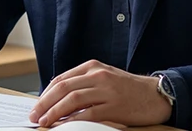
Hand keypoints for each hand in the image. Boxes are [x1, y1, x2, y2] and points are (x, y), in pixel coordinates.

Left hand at [28, 60, 171, 127]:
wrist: (157, 95)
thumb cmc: (128, 89)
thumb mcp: (104, 77)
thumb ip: (83, 83)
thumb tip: (57, 99)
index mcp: (92, 66)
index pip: (61, 79)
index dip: (45, 93)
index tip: (36, 106)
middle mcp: (98, 75)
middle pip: (63, 87)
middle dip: (44, 103)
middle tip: (35, 115)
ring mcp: (106, 90)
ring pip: (72, 99)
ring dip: (54, 112)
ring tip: (44, 122)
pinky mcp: (115, 106)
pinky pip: (88, 113)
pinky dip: (73, 120)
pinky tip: (64, 125)